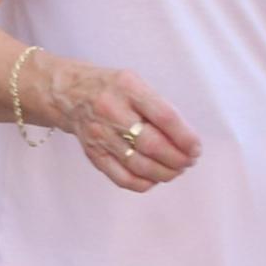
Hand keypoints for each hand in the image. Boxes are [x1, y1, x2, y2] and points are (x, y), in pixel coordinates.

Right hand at [28, 50, 200, 192]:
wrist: (69, 94)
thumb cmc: (111, 88)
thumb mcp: (135, 83)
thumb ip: (158, 107)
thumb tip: (186, 141)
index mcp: (128, 88)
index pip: (164, 116)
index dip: (185, 137)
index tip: (196, 147)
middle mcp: (112, 111)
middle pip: (152, 144)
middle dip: (177, 158)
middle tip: (189, 161)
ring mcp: (100, 135)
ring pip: (139, 164)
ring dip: (165, 173)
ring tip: (176, 170)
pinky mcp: (93, 154)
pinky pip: (122, 177)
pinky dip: (144, 183)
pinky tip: (154, 178)